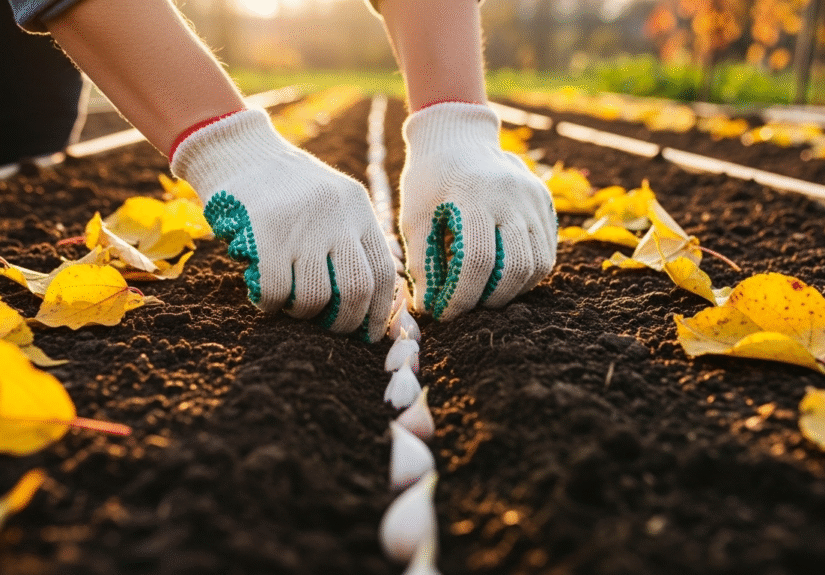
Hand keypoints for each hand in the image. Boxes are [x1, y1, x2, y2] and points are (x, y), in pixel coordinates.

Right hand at [171, 108, 395, 341]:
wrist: (238, 149)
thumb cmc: (285, 187)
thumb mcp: (332, 201)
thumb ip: (351, 239)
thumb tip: (367, 303)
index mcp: (358, 209)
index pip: (384, 272)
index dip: (379, 313)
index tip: (368, 335)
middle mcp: (337, 215)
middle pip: (357, 289)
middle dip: (343, 322)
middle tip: (327, 327)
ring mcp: (302, 223)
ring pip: (315, 296)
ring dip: (302, 313)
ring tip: (290, 305)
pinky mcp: (266, 231)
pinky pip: (276, 290)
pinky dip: (270, 305)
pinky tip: (264, 299)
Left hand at [400, 102, 556, 319]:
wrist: (457, 137)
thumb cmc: (429, 179)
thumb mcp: (414, 215)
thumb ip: (421, 261)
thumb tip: (429, 308)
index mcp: (473, 195)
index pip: (476, 260)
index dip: (460, 296)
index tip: (444, 313)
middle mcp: (511, 196)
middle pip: (515, 267)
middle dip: (490, 299)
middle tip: (468, 307)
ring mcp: (533, 198)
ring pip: (538, 264)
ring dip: (512, 290)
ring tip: (485, 295)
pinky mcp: (545, 203)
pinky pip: (546, 252)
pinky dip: (526, 274)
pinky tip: (501, 277)